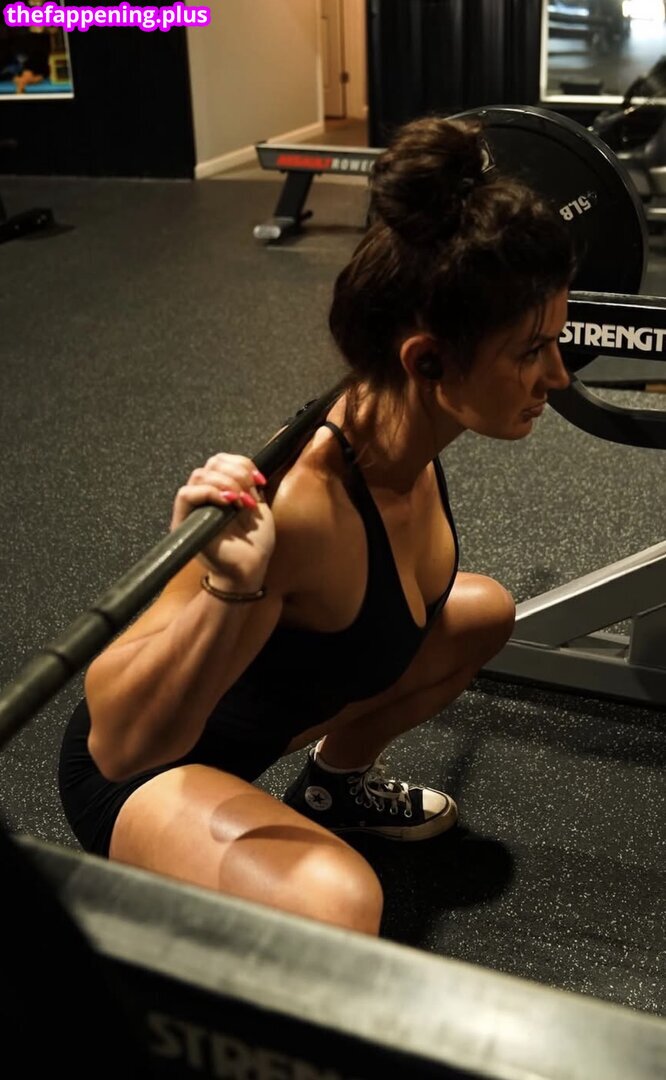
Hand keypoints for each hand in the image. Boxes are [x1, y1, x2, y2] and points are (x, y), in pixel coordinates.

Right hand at [171, 454, 274, 590]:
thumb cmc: (254, 543)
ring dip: (225, 483)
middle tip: (251, 493)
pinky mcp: (183, 522)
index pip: (220, 461)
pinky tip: (229, 502)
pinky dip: (209, 492)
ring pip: (198, 475)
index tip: (260, 480)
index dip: (241, 464)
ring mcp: (192, 509)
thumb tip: (246, 468)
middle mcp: (204, 497)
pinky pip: (186, 495)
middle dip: (236, 473)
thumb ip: (249, 485)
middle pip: (210, 464)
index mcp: (220, 490)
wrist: (250, 568)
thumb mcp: (257, 506)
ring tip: (241, 502)